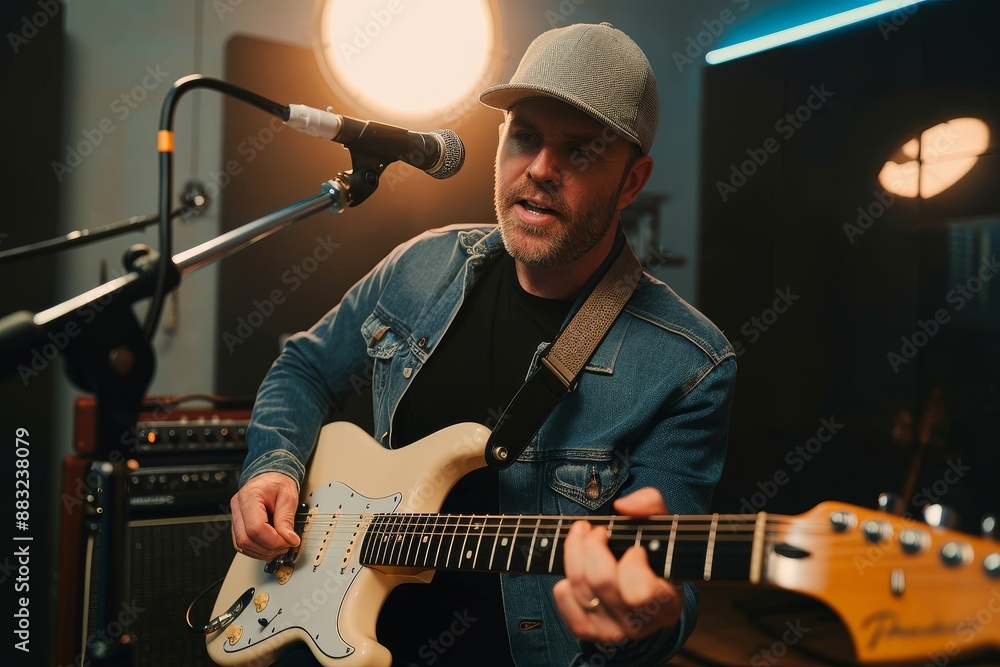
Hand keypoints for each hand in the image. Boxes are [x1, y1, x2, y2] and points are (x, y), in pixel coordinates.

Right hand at [230, 471, 300, 560]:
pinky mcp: (238, 526)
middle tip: (287, 544)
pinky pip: (243, 544)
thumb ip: (287, 519)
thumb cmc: (277, 483)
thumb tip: (290, 540)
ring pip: (242, 546)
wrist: (271, 477)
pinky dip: (258, 549)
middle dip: (269, 548)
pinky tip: (271, 545)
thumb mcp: (288, 497)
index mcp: (249, 497)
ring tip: (281, 545)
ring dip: (263, 552)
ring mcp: (235, 518)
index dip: (273, 540)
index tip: (290, 541)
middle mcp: (238, 508)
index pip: (255, 528)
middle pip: (246, 540)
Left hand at [553, 487, 682, 642]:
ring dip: (574, 552)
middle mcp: (640, 623)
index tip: (635, 548)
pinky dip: (564, 584)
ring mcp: (613, 630)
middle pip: (601, 582)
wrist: (647, 589)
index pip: (639, 592)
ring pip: (580, 588)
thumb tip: (623, 505)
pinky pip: (566, 605)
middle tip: (599, 531)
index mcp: (666, 604)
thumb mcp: (662, 527)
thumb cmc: (655, 554)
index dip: (632, 564)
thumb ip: (650, 505)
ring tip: (582, 535)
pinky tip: (574, 568)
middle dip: (594, 546)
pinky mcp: (590, 630)